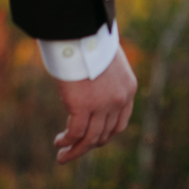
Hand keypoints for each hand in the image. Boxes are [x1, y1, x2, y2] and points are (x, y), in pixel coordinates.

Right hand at [51, 49, 136, 164]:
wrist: (82, 32)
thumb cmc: (90, 41)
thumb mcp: (107, 61)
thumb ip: (106, 79)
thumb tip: (94, 89)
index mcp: (129, 89)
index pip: (120, 123)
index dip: (105, 135)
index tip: (93, 140)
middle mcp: (119, 100)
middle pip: (104, 134)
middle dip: (88, 146)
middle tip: (74, 151)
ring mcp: (102, 105)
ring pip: (90, 139)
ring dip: (75, 150)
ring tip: (62, 156)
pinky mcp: (82, 106)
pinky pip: (75, 132)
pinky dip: (67, 141)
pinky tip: (59, 143)